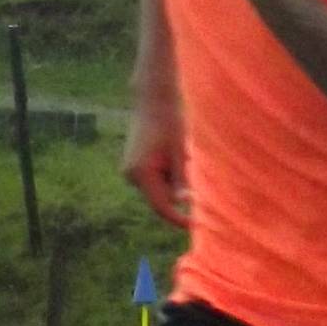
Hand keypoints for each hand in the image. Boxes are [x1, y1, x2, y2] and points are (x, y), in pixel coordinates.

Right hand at [122, 100, 191, 229]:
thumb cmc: (170, 123)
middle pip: (160, 197)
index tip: (196, 225)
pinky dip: (169, 173)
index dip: (178, 218)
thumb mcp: (180, 152)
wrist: (153, 101)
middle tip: (194, 171)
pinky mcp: (134, 166)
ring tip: (181, 154)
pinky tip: (174, 153)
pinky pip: (155, 179)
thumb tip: (185, 202)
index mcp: (141, 173)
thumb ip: (181, 179)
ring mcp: (130, 170)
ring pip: (159, 188)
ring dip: (175, 180)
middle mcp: (131, 175)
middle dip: (179, 192)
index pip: (161, 206)